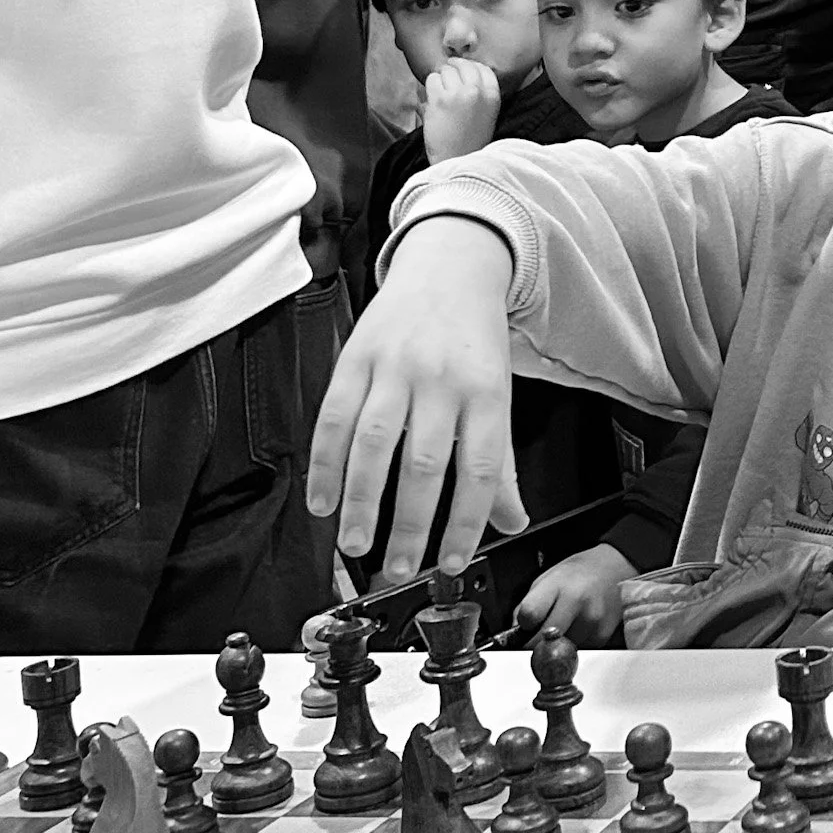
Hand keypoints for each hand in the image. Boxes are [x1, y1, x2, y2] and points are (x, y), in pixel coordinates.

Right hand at [307, 217, 528, 577]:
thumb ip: (500, 463)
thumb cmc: (474, 339)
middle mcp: (440, 378)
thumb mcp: (500, 395)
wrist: (449, 266)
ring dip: (360, 500)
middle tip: (396, 567)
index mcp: (486, 392)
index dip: (464, 521)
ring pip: (374, 443)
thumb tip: (511, 521)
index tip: (451, 561)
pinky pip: (335, 416)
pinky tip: (322, 499)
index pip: (477, 468)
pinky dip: (325, 462)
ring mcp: (394, 366)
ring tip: (354, 543)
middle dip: (407, 523)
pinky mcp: (356, 356)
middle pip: (422, 462)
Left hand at [421, 58, 500, 162]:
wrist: (458, 161)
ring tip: (441, 95)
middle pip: (463, 65)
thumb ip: (481, 93)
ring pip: (445, 70)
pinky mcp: (440, 99)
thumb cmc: (470, 140)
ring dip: (441, 79)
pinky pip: (432, 79)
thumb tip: (464, 71)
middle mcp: (477, 91)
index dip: (470, 67)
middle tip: (447, 77)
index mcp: (492, 95)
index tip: (462, 71)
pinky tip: (433, 101)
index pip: (482, 68)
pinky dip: (430, 87)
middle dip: (453, 69)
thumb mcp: (487, 114)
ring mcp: (458, 94)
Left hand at [515, 544, 634, 646]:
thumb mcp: (547, 579)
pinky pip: (578, 652)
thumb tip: (516, 634)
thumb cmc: (577, 574)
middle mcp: (576, 601)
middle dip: (536, 643)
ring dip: (557, 646)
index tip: (525, 625)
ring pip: (561, 649)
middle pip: (544, 639)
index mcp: (557, 584)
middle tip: (536, 639)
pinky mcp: (602, 635)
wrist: (613, 569)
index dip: (523, 624)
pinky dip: (574, 645)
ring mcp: (591, 620)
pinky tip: (579, 628)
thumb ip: (529, 605)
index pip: (530, 614)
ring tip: (564, 626)